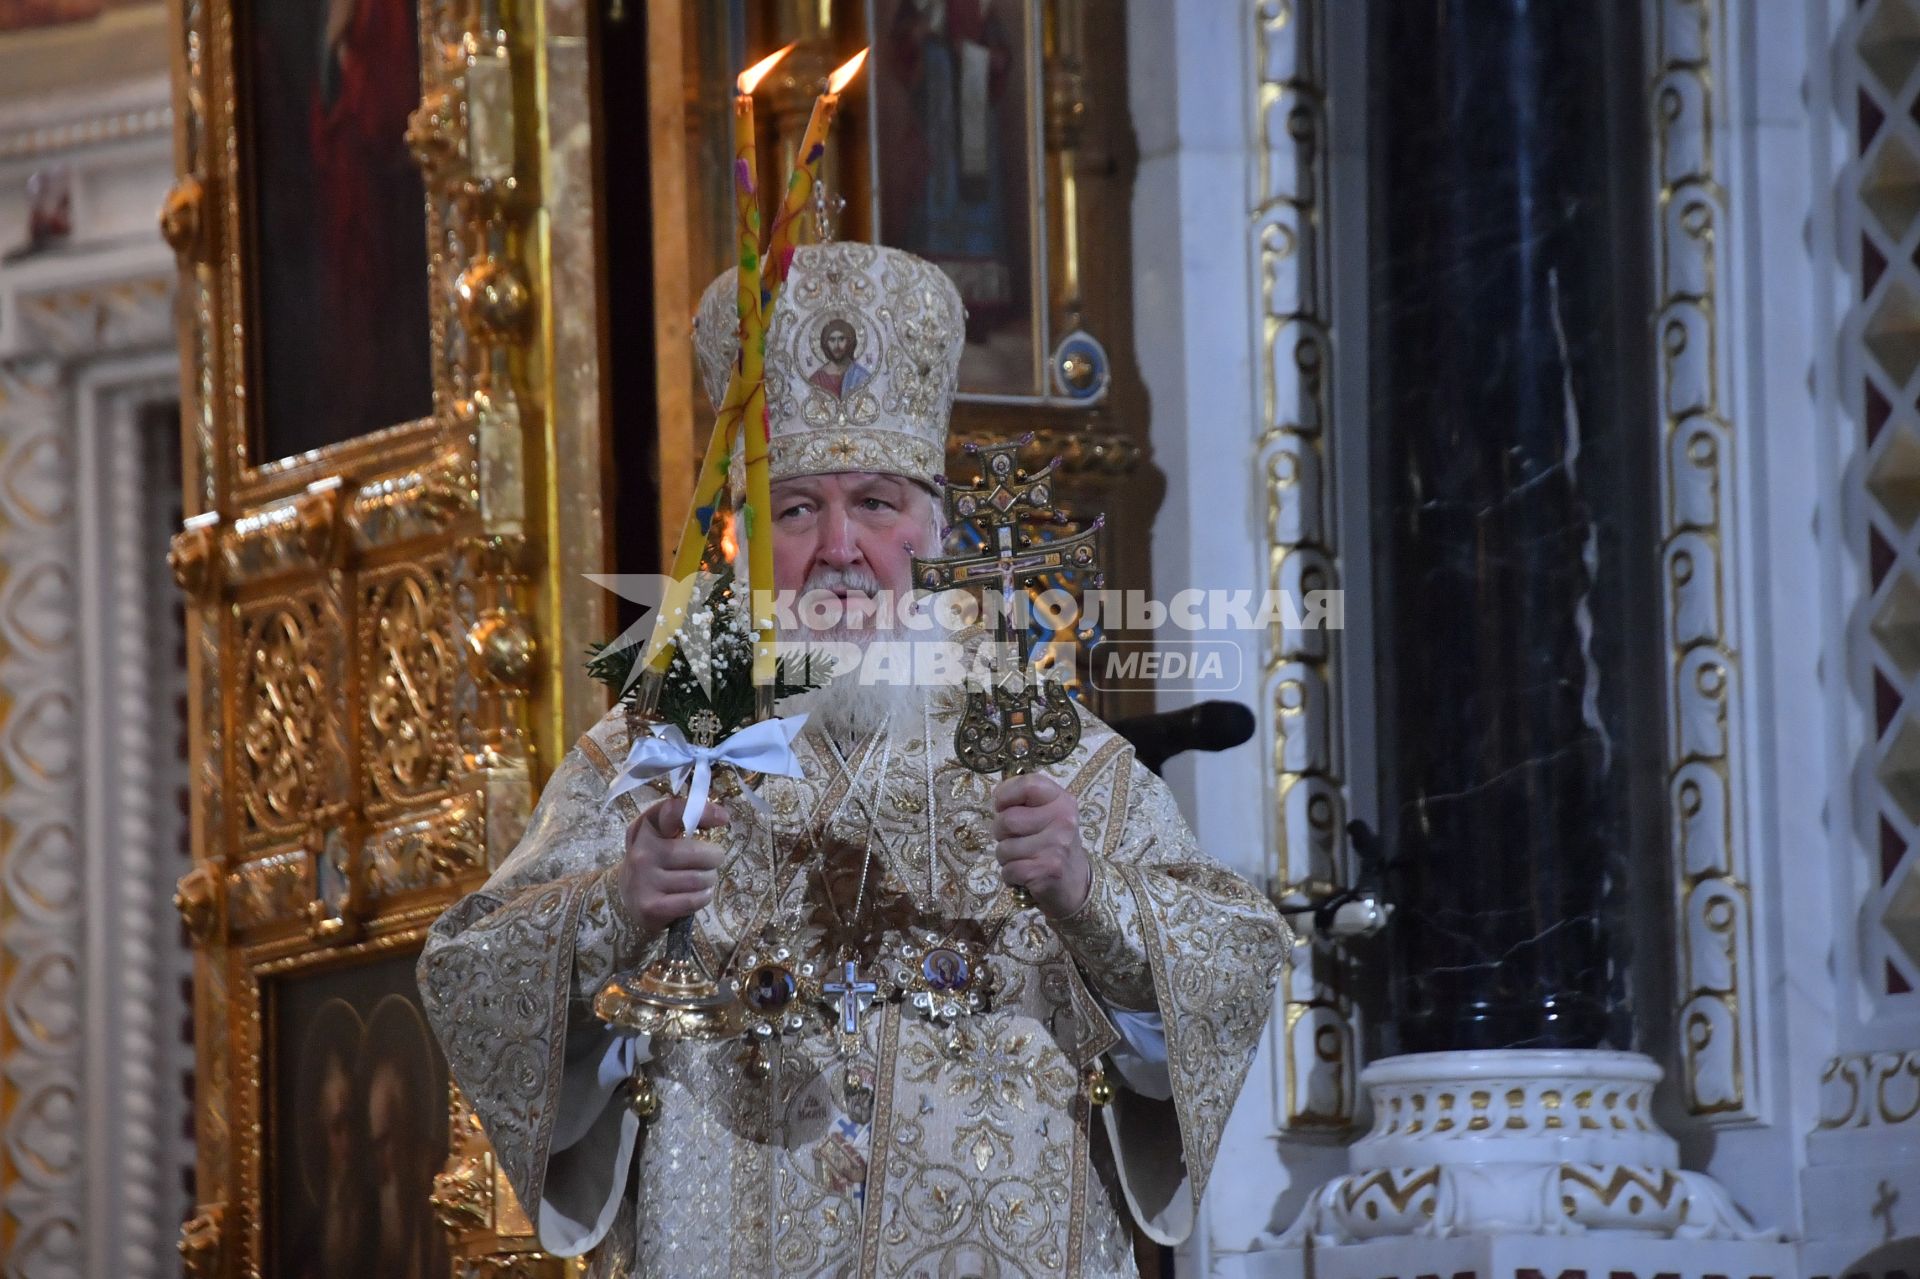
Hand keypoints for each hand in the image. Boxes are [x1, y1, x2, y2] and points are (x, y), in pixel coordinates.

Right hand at [618, 797, 729, 933]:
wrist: (628, 898)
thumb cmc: (656, 861)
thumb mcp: (663, 835)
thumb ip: (686, 822)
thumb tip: (722, 816)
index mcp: (646, 827)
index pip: (673, 812)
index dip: (703, 812)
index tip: (723, 818)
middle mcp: (642, 852)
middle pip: (697, 853)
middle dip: (713, 859)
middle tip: (710, 863)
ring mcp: (643, 880)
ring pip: (698, 879)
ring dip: (709, 880)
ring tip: (702, 880)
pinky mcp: (650, 906)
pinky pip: (693, 900)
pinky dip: (703, 898)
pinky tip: (698, 895)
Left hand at [990, 775, 1090, 916]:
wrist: (1075, 883)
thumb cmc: (1053, 844)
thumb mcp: (1048, 815)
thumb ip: (1025, 802)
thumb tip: (996, 796)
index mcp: (1062, 801)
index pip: (1028, 784)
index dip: (1006, 794)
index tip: (1002, 806)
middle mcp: (1063, 821)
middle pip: (1007, 819)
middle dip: (1001, 833)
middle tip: (1015, 840)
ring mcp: (1056, 846)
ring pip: (1004, 848)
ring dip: (1006, 858)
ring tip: (1023, 859)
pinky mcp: (1047, 870)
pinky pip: (1008, 870)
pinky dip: (1010, 876)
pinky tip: (1025, 875)